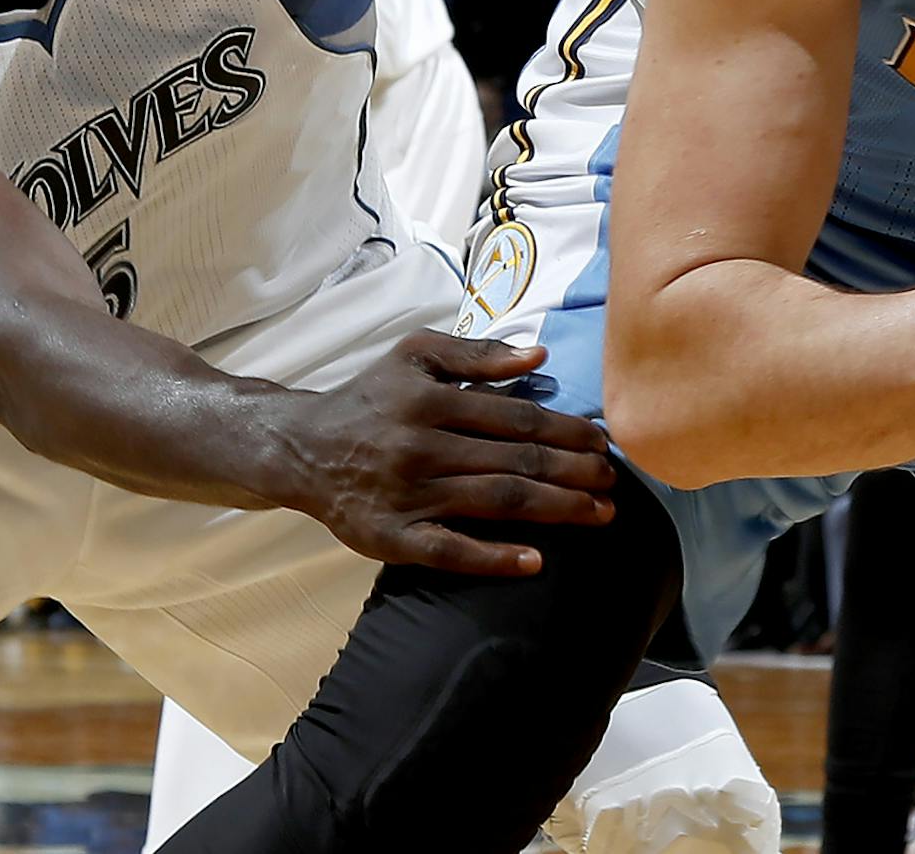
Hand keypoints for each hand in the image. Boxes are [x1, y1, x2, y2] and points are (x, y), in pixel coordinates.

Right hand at [282, 331, 617, 576]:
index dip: (566, 431)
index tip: (603, 443)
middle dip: (573, 473)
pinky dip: (492, 558)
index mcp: (432, 401)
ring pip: (494, 502)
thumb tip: (540, 356)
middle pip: (514, 462)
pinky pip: (448, 551)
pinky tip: (534, 561)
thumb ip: (476, 353)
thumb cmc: (370, 398)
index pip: (517, 417)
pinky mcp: (392, 537)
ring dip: (554, 509)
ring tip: (599, 514)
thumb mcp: (414, 354)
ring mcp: (408, 495)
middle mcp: (422, 447)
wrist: (302, 448)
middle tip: (613, 482)